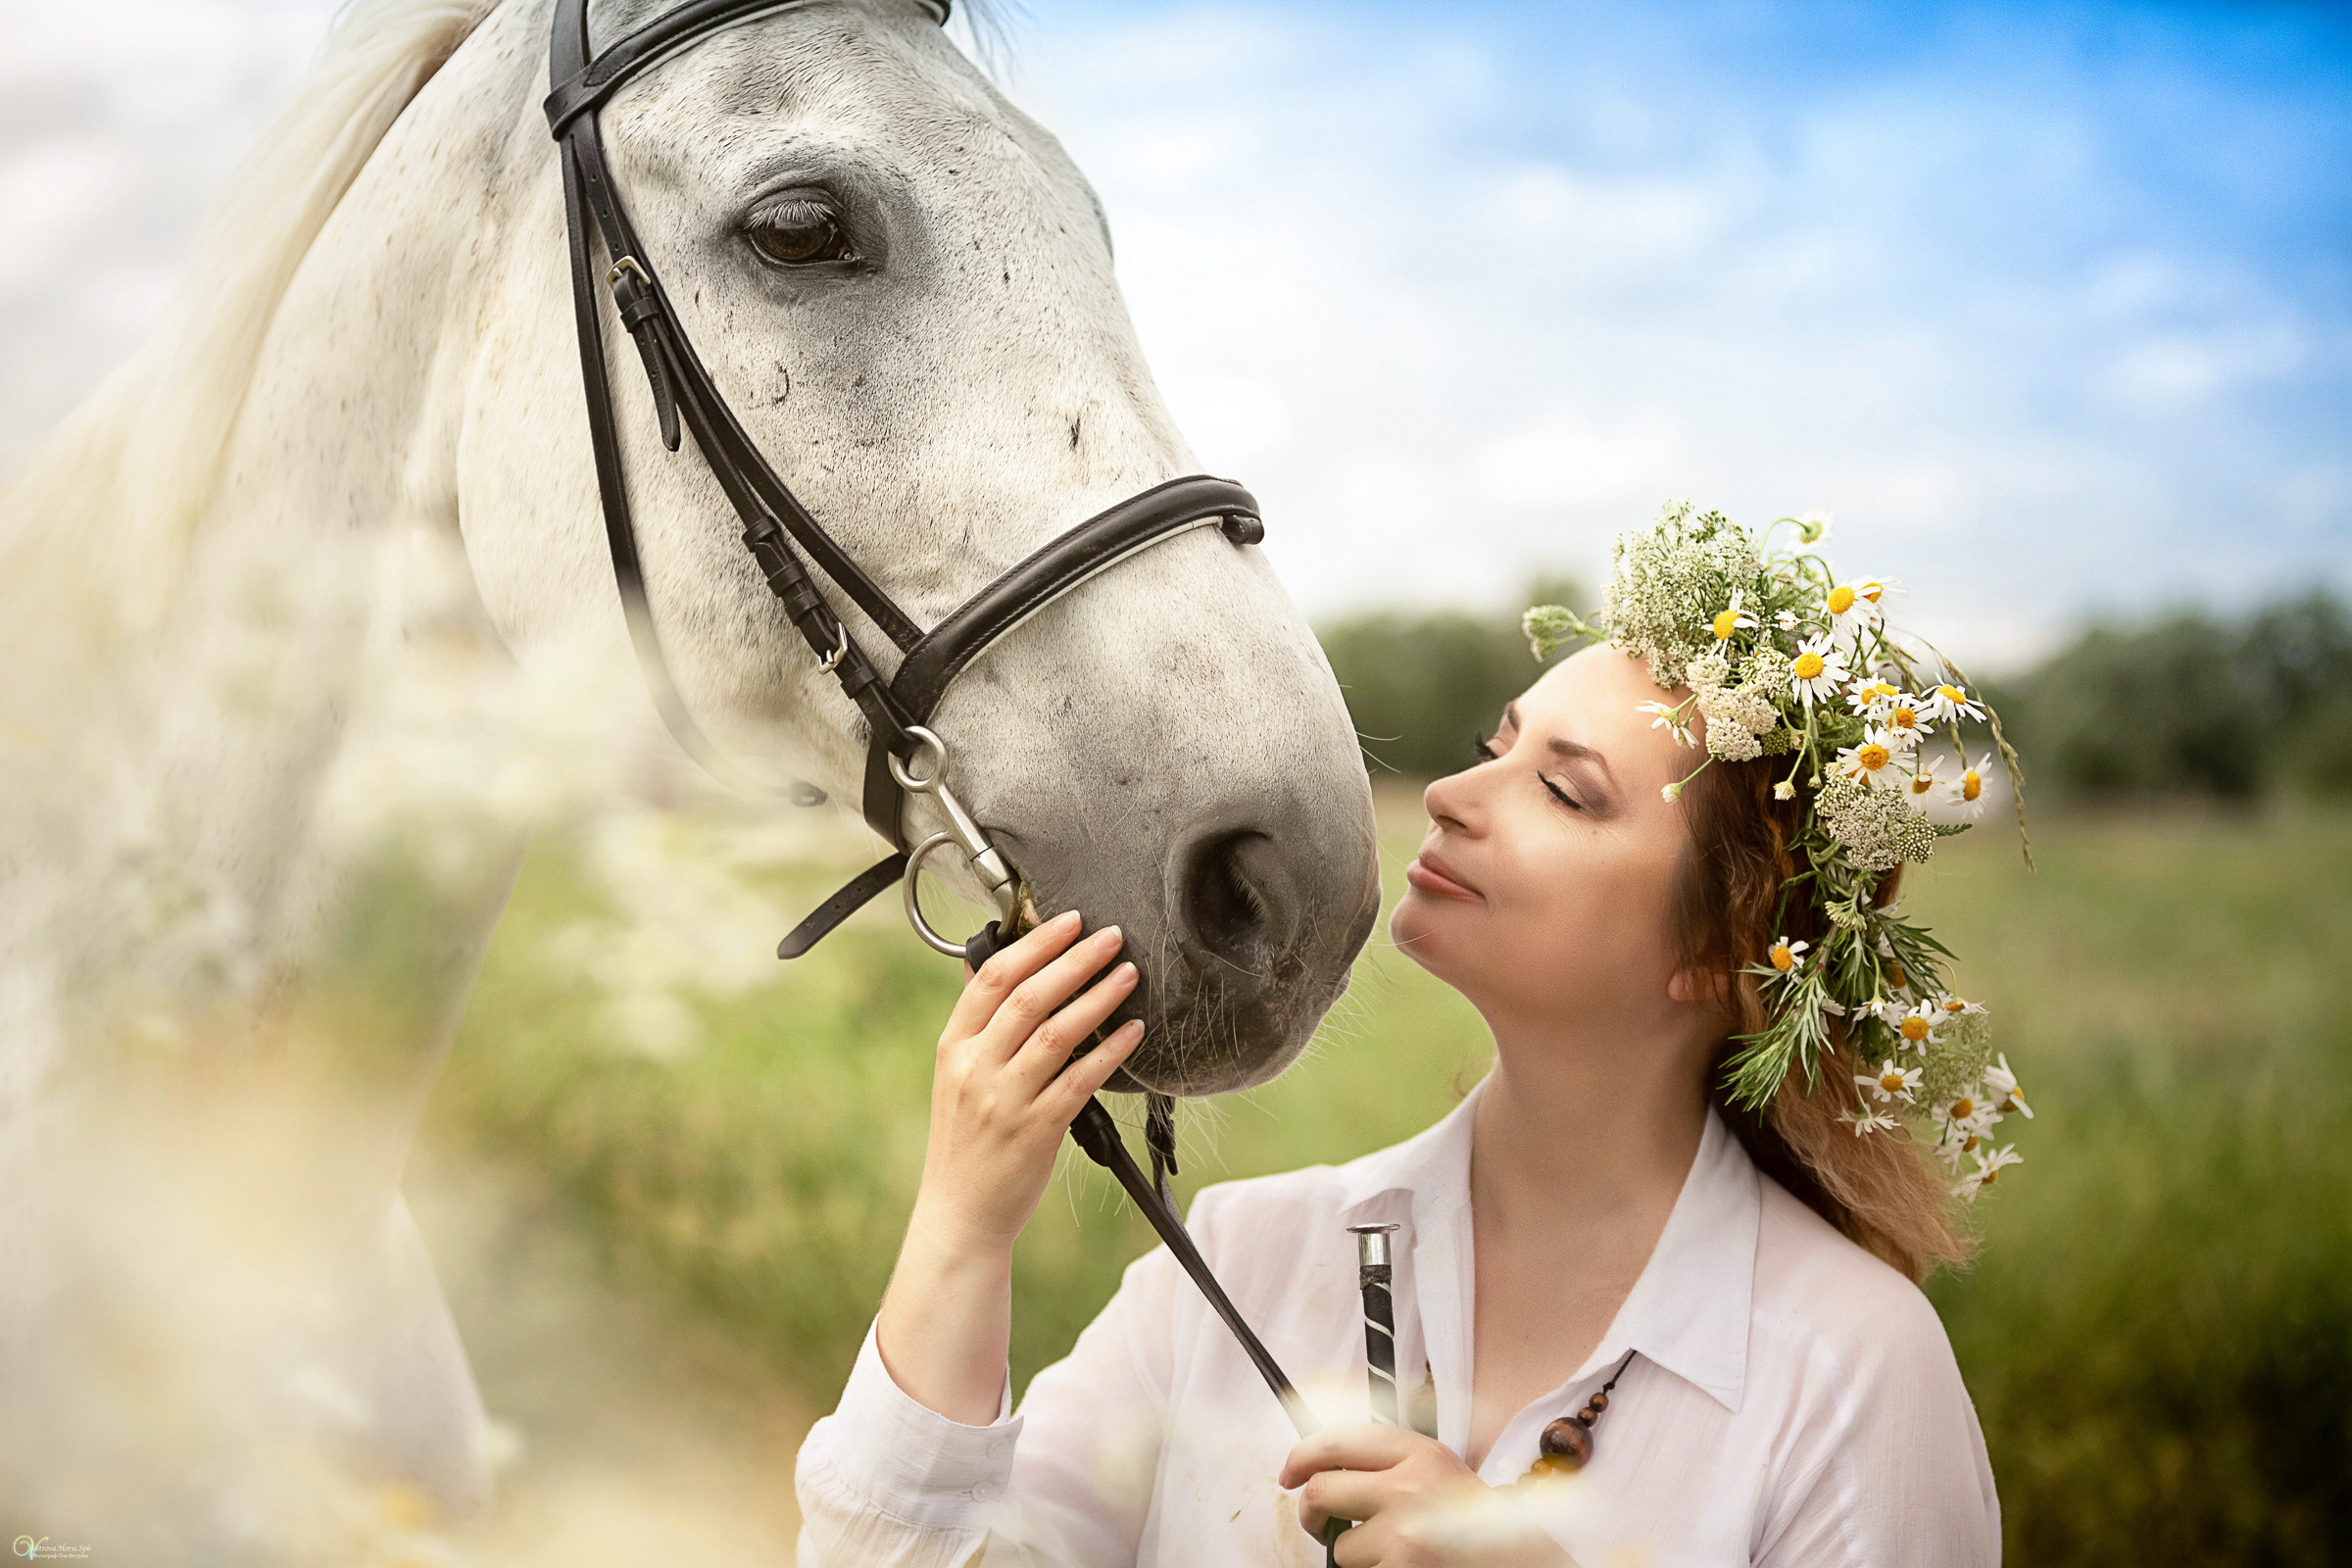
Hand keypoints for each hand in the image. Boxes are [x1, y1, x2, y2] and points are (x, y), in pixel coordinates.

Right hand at [875, 911, 1140, 1423]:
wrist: (960, 1214)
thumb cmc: (964, 1142)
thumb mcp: (955, 1077)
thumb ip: (974, 1026)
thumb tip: (985, 970)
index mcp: (954, 1047)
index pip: (992, 978)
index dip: (1034, 943)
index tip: (1069, 920)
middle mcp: (977, 1068)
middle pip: (1030, 996)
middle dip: (1075, 959)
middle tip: (1112, 935)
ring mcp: (1007, 1099)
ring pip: (1059, 1032)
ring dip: (1099, 996)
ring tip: (1129, 972)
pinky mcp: (1038, 1130)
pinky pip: (1082, 1080)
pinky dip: (1110, 1051)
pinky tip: (1134, 1031)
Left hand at [1282, 1425, 1575, 1567]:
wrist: (1514, 1560)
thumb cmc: (1469, 1522)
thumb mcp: (1436, 1471)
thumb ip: (1387, 1462)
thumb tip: (1319, 1465)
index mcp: (1419, 1452)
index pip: (1337, 1440)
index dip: (1301, 1456)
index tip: (1289, 1473)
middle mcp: (1411, 1485)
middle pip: (1321, 1490)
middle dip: (1309, 1511)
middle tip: (1317, 1521)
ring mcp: (1405, 1531)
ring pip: (1337, 1544)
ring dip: (1350, 1554)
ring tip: (1386, 1552)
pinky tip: (1400, 1566)